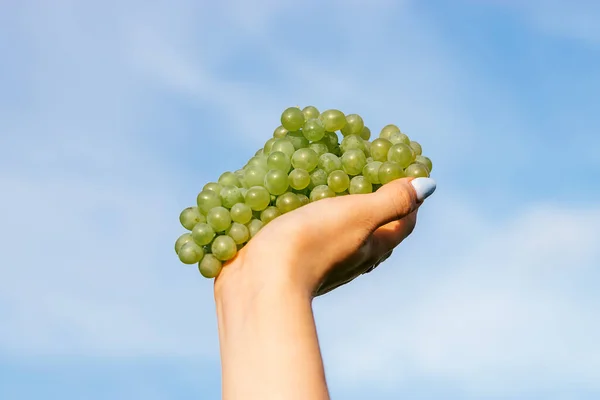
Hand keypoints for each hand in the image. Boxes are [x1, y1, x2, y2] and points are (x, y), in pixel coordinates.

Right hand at [214, 177, 435, 297]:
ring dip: (343, 207)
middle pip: (376, 228)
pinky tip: (299, 200)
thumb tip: (429, 186)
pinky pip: (314, 233)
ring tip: (334, 179)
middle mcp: (353, 257)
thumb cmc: (314, 242)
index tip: (406, 170)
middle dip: (378, 200)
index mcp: (373, 247)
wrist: (262, 281)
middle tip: (369, 170)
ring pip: (343, 231)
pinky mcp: (295, 260)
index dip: (411, 198)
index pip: (405, 221)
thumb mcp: (358, 215)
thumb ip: (392, 201)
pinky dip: (314, 215)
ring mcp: (325, 261)